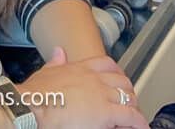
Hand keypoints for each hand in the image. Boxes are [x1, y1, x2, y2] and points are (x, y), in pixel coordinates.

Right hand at [16, 47, 149, 128]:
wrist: (33, 106)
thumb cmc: (35, 94)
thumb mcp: (45, 72)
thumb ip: (55, 62)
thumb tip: (59, 52)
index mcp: (80, 68)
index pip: (106, 64)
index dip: (116, 72)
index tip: (119, 80)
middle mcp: (94, 79)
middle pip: (121, 80)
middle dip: (128, 90)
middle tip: (129, 100)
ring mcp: (102, 95)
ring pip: (128, 97)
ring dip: (133, 106)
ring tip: (135, 115)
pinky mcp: (106, 113)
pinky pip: (131, 117)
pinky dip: (139, 122)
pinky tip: (141, 127)